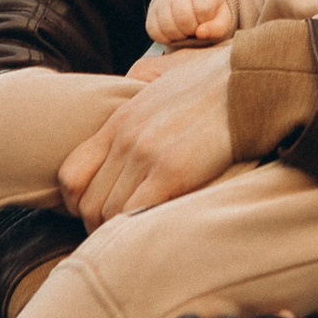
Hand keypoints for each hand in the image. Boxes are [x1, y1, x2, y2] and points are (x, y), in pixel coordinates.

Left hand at [57, 46, 235, 226]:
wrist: (247, 81)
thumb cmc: (215, 90)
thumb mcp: (162, 93)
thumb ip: (141, 119)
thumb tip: (141, 142)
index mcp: (120, 121)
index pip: (70, 176)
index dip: (78, 204)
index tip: (101, 212)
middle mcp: (125, 138)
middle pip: (87, 203)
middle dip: (99, 226)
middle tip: (123, 234)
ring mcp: (145, 154)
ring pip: (108, 214)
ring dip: (121, 232)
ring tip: (142, 236)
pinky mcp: (172, 170)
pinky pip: (135, 213)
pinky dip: (139, 228)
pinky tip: (158, 228)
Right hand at [146, 0, 236, 46]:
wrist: (192, 5)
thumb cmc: (211, 13)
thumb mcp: (222, 18)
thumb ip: (218, 26)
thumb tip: (200, 33)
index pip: (202, 10)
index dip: (206, 21)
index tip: (207, 20)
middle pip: (183, 19)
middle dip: (192, 29)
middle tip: (196, 28)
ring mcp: (162, 3)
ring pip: (168, 28)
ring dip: (180, 35)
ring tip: (187, 30)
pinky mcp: (151, 17)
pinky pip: (156, 34)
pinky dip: (168, 39)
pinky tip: (177, 33)